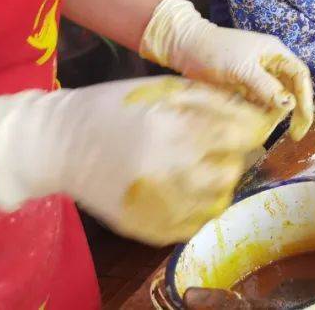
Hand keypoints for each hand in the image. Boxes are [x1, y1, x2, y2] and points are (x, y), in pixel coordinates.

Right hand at [0, 76, 281, 245]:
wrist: (56, 144)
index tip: (258, 126)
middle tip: (227, 145)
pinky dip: (202, 207)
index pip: (239, 134)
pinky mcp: (142, 224)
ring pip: (217, 198)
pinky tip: (192, 188)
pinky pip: (192, 223)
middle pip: (232, 167)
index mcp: (171, 127)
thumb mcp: (162, 89)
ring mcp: (153, 200)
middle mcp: (165, 166)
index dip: (256, 129)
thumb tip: (255, 112)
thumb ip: (210, 99)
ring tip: (208, 165)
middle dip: (236, 154)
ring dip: (221, 180)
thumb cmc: (113, 107)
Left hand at [140, 0, 313, 140]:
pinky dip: (262, 116)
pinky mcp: (245, 88)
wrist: (184, 48)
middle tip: (295, 135)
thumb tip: (290, 105)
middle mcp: (271, 65)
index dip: (306, 98)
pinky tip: (259, 127)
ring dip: (278, 115)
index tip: (304, 121)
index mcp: (276, 54)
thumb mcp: (242, 68)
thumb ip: (266, 86)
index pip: (300, 76)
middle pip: (293, 89)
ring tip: (275, 132)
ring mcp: (258, 77)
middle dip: (296, 111)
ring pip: (277, 100)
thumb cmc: (214, 51)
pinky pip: (260, 104)